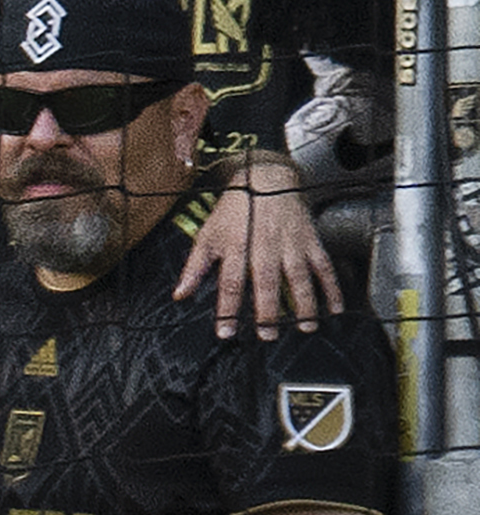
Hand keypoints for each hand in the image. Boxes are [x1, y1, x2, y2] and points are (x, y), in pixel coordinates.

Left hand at [177, 153, 341, 340]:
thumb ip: (195, 267)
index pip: (231, 282)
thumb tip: (179, 295)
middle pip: (267, 282)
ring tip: (305, 326)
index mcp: (237, 246)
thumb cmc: (235, 210)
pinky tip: (334, 307)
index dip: (228, 308)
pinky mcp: (311, 240)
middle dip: (268, 311)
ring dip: (304, 304)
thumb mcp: (207, 235)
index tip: (226, 331)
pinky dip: (332, 287)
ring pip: (299, 276)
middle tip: (268, 335)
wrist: (267, 179)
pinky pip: (324, 266)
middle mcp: (265, 246)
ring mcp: (291, 243)